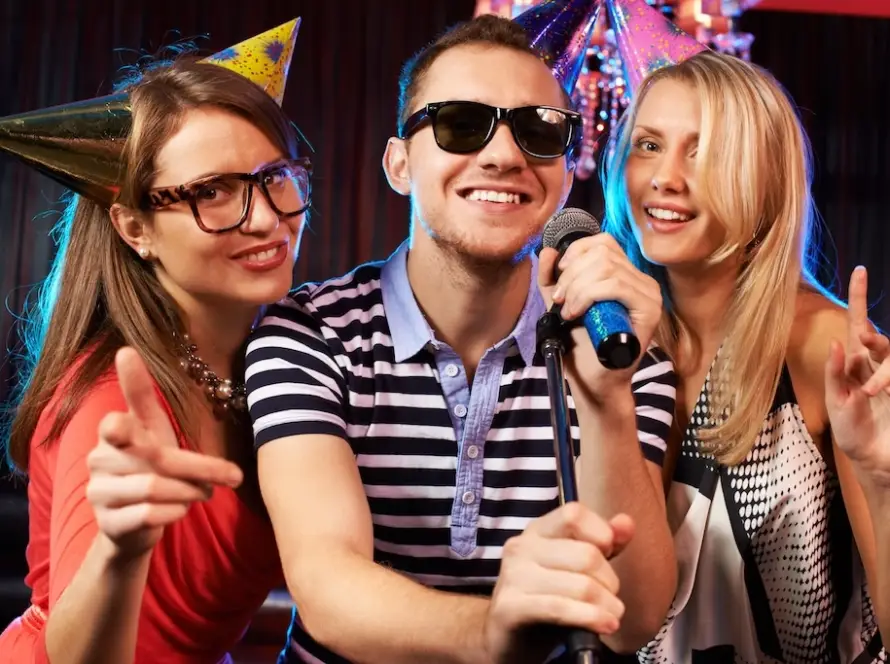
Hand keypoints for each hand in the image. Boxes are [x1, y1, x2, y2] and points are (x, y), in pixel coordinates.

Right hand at [86, 347, 242, 560]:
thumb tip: (125, 350)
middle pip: (159, 457)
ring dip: (190, 492)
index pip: (118, 415)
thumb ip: (144, 399)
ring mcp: (99, 492)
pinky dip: (177, 512)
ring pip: (156, 487)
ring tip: (202, 493)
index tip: (128, 353)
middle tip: (231, 476)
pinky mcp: (109, 523)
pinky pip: (152, 514)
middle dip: (202, 468)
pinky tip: (181, 510)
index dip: (128, 389)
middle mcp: (99, 459)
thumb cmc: (153, 470)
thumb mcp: (155, 434)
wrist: (133, 527)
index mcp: (114, 433)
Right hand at [483, 503, 633, 663]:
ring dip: (606, 606)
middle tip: (611, 599)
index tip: (608, 556)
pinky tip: (605, 625)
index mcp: (537, 531)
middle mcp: (521, 546)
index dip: (600, 533)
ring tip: (611, 616)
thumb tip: (626, 522)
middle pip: (586, 554)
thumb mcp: (574, 568)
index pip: (574, 513)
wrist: (504, 636)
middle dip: (610, 581)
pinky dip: (591, 618)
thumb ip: (601, 545)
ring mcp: (513, 576)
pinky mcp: (510, 607)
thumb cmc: (544, 598)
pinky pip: (561, 608)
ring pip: (581, 585)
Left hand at [537, 235, 662, 398]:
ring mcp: (648, 294)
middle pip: (602, 253)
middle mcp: (641, 281)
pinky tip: (577, 313)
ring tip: (568, 310)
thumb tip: (549, 251)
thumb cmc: (581, 345)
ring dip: (577, 288)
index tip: (559, 277)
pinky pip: (616, 286)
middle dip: (571, 274)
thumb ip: (551, 279)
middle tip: (560, 300)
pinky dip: (588, 296)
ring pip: (607, 269)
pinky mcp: (649, 310)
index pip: (602, 243)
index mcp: (624, 275)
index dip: (575, 253)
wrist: (593, 380)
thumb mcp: (559, 304)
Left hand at [825, 267, 889, 487]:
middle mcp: (875, 366)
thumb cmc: (852, 432)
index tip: (860, 271)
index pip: (857, 324)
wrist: (875, 461)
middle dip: (873, 336)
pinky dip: (885, 379)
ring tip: (868, 391)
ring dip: (882, 368)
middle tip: (864, 340)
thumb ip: (835, 374)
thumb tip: (836, 341)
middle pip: (878, 338)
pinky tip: (875, 395)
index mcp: (853, 364)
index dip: (858, 298)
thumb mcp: (835, 403)